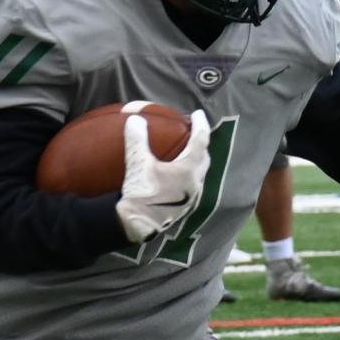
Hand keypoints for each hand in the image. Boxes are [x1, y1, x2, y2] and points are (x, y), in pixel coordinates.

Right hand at [115, 107, 210, 243]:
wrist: (137, 226)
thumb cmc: (141, 194)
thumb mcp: (137, 164)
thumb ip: (137, 139)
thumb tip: (135, 119)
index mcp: (188, 169)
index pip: (200, 140)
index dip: (200, 125)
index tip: (197, 114)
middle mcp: (195, 182)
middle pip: (204, 157)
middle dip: (200, 143)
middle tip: (191, 133)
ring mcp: (191, 197)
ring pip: (199, 173)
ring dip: (195, 160)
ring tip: (184, 153)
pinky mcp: (184, 207)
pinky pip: (192, 184)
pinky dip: (188, 174)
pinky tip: (175, 175)